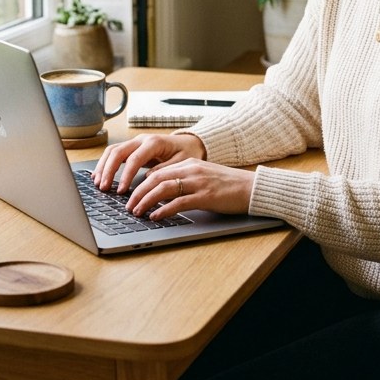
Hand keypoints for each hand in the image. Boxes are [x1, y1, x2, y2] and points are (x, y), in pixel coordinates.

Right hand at [93, 132, 205, 193]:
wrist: (190, 142)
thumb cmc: (187, 152)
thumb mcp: (181, 163)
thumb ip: (165, 170)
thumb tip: (147, 179)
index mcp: (154, 143)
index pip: (134, 158)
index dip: (126, 175)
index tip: (121, 190)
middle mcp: (142, 139)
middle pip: (118, 151)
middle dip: (108, 170)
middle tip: (103, 187)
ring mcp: (136, 142)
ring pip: (113, 150)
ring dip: (103, 166)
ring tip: (97, 183)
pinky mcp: (133, 148)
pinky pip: (115, 153)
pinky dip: (105, 163)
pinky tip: (100, 175)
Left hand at [125, 159, 255, 220]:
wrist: (251, 187)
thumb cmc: (227, 185)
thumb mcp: (203, 176)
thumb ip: (184, 179)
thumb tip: (163, 192)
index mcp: (189, 163)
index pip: (157, 171)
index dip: (140, 183)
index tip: (130, 194)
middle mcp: (191, 169)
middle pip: (155, 178)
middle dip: (138, 192)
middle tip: (127, 205)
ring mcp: (198, 182)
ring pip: (163, 188)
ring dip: (146, 201)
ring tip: (136, 211)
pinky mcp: (206, 196)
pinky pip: (179, 202)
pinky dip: (164, 209)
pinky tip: (156, 216)